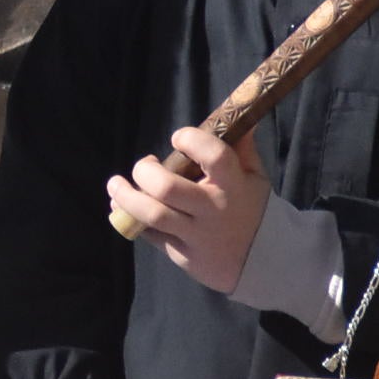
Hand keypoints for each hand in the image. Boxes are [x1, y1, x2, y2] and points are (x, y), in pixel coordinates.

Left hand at [106, 125, 268, 294]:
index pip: (214, 155)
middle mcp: (214, 210)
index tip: (177, 138)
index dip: (190, 140)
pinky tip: (121, 208)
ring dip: (125, 196)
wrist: (263, 263)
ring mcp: (197, 235)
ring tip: (115, 184)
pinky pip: (150, 235)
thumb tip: (235, 115)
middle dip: (145, 172)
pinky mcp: (183, 255)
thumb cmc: (253, 210)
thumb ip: (241, 147)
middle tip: (144, 166)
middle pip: (168, 187)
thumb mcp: (254, 177)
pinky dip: (130, 219)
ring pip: (152, 214)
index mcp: (234, 185)